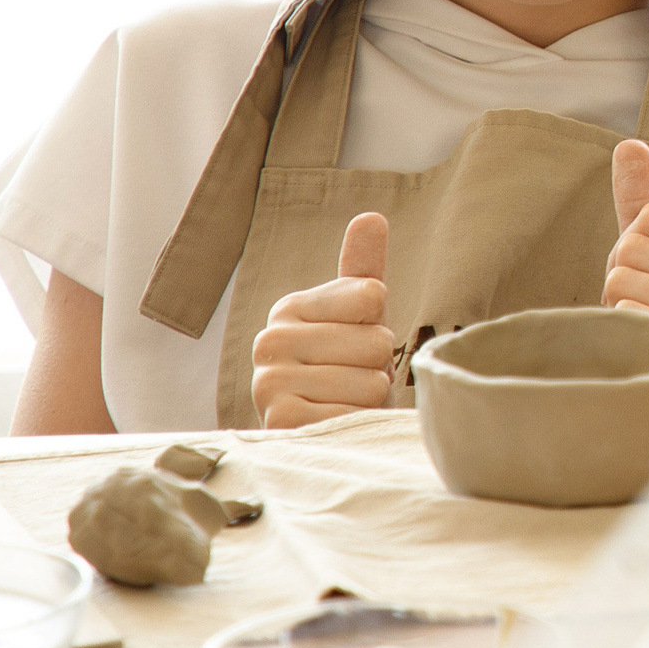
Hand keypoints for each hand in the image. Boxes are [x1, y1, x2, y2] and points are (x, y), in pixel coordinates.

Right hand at [250, 212, 395, 428]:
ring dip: (370, 398)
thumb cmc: (350, 367)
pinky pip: (353, 414)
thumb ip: (363, 268)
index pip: (371, 295)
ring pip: (370, 381)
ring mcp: (269, 384)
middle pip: (375, 342)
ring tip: (346, 401)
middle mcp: (269, 341)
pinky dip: (358, 423)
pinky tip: (336, 423)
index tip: (356, 338)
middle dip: (378, 366)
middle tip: (353, 378)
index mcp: (290, 308)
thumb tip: (371, 217)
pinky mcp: (281, 423)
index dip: (379, 323)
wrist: (331, 430)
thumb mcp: (361, 315)